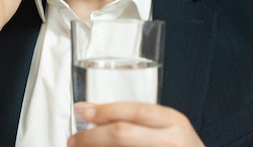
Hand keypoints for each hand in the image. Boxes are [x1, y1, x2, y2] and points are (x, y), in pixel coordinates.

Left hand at [68, 102, 204, 146]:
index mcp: (173, 121)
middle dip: (91, 137)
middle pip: (123, 133)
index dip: (105, 110)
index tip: (82, 111)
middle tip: (74, 140)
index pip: (135, 111)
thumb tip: (92, 113)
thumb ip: (137, 120)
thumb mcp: (167, 127)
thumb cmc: (179, 146)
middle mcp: (171, 139)